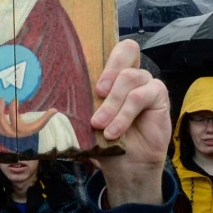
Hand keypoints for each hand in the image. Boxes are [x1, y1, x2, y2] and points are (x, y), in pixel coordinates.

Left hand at [0, 99, 56, 138]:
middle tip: (1, 97)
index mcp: (18, 130)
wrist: (18, 142)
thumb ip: (46, 118)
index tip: (14, 98)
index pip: (14, 119)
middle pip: (0, 121)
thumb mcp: (38, 125)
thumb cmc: (29, 129)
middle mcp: (7, 133)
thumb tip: (56, 110)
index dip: (13, 108)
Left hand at [92, 40, 170, 206]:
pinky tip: (114, 131)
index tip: (90, 78)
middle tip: (97, 92)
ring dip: (112, 103)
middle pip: (127, 49)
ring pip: (129, 78)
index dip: (103, 54)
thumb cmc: (106, 139)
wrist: (126, 166)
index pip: (112, 47)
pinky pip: (141, 96)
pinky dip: (125, 114)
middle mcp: (132, 74)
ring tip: (100, 124)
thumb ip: (81, 102)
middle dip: (109, 70)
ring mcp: (146, 83)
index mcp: (113, 74)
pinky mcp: (158, 96)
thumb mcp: (88, 118)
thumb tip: (53, 96)